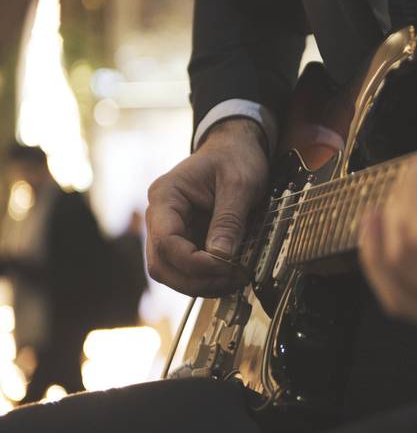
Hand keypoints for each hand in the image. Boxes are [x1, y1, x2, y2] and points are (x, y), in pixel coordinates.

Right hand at [146, 118, 268, 296]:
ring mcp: (170, 230)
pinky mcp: (185, 239)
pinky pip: (185, 268)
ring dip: (200, 284)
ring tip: (235, 281)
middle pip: (161, 264)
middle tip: (233, 280)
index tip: (226, 267)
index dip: (194, 263)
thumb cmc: (236, 158)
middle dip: (196, 280)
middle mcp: (160, 216)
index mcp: (165, 196)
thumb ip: (229, 219)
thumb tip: (221, 256)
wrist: (235, 148)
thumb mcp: (240, 183)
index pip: (166, 242)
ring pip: (170, 272)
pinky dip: (205, 278)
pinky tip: (229, 276)